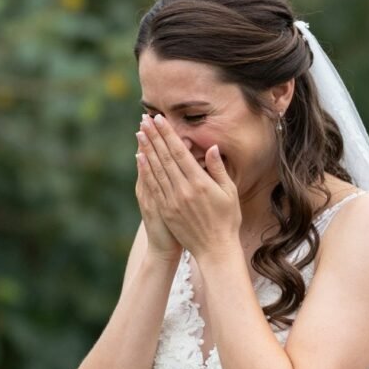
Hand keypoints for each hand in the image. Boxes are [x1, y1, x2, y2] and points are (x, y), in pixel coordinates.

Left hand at [135, 113, 240, 258]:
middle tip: (145, 119)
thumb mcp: (229, 192)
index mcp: (200, 182)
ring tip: (140, 133)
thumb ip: (218, 168)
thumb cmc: (227, 219)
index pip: (180, 152)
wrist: (215, 249)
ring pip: (156, 169)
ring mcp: (172, 200)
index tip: (160, 119)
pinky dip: (146, 170)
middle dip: (154, 136)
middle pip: (165, 157)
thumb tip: (211, 147)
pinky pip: (153, 186)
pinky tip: (140, 158)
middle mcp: (183, 189)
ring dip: (147, 149)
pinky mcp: (166, 210)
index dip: (168, 134)